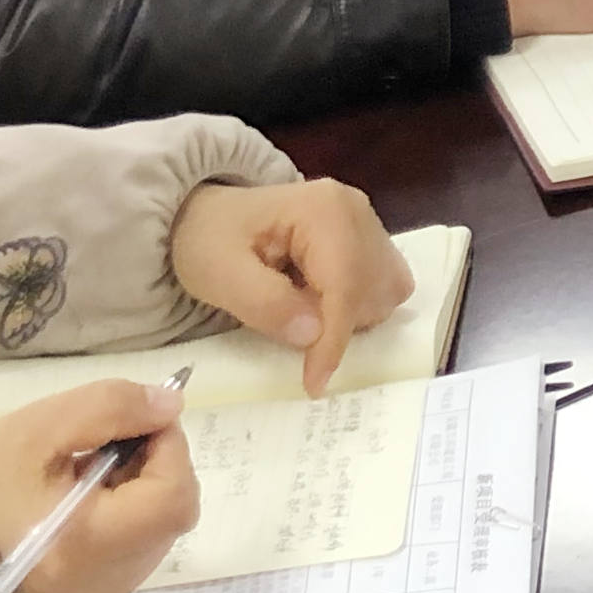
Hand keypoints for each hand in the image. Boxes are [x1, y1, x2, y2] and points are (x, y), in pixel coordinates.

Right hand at [0, 381, 197, 592]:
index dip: (162, 439)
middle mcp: (121, 574)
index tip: (127, 416)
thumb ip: (109, 406)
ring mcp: (114, 586)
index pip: (175, 484)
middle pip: (171, 500)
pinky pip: (133, 533)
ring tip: (78, 470)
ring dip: (132, 479)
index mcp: (103, 541)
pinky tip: (75, 496)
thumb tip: (170, 403)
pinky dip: (118, 504)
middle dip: (148, 457)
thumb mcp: (36, 431)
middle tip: (97, 442)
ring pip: (155, 515)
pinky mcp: (102, 586)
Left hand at [168, 180, 408, 394]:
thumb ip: (264, 303)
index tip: (313, 383)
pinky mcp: (369, 238)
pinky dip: (359, 306)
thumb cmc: (207, 241)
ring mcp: (367, 221)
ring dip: (350, 317)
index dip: (333, 339)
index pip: (345, 284)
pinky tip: (321, 301)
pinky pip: (385, 285)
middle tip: (289, 329)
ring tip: (300, 308)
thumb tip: (313, 334)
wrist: (208, 216)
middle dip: (338, 326)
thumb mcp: (217, 274)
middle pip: (371, 289)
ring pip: (385, 291)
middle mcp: (356, 210)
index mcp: (322, 210)